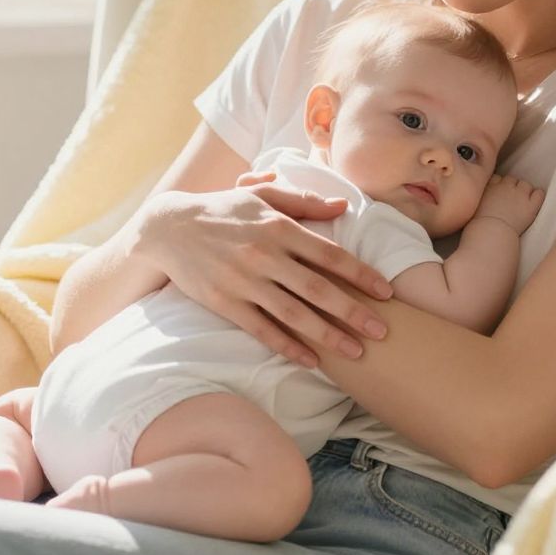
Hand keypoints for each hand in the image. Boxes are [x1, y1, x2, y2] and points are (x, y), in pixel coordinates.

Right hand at [131, 182, 392, 367]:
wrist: (169, 228)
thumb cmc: (222, 208)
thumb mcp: (261, 194)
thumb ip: (303, 201)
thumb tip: (343, 206)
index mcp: (278, 227)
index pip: (329, 254)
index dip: (361, 274)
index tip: (386, 291)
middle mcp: (264, 255)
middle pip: (318, 289)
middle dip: (354, 312)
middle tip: (383, 331)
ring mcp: (244, 282)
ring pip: (294, 314)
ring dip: (328, 335)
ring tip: (356, 351)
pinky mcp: (226, 303)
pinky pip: (262, 329)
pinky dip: (288, 346)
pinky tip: (311, 360)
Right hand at [472, 174, 544, 235]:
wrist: (492, 231)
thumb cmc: (479, 223)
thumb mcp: (474, 205)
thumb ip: (481, 197)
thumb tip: (484, 198)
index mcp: (490, 186)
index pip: (497, 178)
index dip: (498, 185)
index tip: (498, 193)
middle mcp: (505, 187)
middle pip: (512, 179)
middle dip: (512, 187)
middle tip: (510, 199)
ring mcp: (520, 195)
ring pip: (526, 185)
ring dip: (524, 191)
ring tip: (522, 201)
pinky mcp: (531, 205)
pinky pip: (539, 194)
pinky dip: (538, 196)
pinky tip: (534, 202)